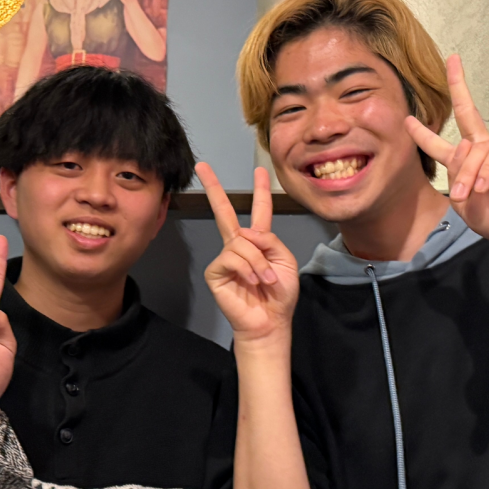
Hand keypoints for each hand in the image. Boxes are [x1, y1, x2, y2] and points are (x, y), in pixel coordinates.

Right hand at [198, 164, 298, 346]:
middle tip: (202, 166)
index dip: (260, 191)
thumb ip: (270, 240)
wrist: (270, 322)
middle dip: (214, 188)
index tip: (259, 171)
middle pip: (225, 212)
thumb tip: (247, 232)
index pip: (260, 211)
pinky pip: (232, 257)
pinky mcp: (215, 271)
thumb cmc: (280, 295)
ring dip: (258, 262)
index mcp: (259, 242)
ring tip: (265, 280)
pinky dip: (247, 269)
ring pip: (240, 242)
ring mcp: (225, 257)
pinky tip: (252, 282)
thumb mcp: (285, 261)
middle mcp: (239, 245)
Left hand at [404, 54, 488, 260]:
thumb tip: (466, 145)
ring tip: (469, 194)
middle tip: (453, 60)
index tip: (407, 120)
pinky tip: (482, 188)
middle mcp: (483, 151)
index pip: (441, 145)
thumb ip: (458, 175)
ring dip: (467, 174)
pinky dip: (484, 172)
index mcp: (465, 164)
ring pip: (474, 150)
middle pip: (469, 112)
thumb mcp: (464, 202)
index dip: (423, 133)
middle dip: (459, 85)